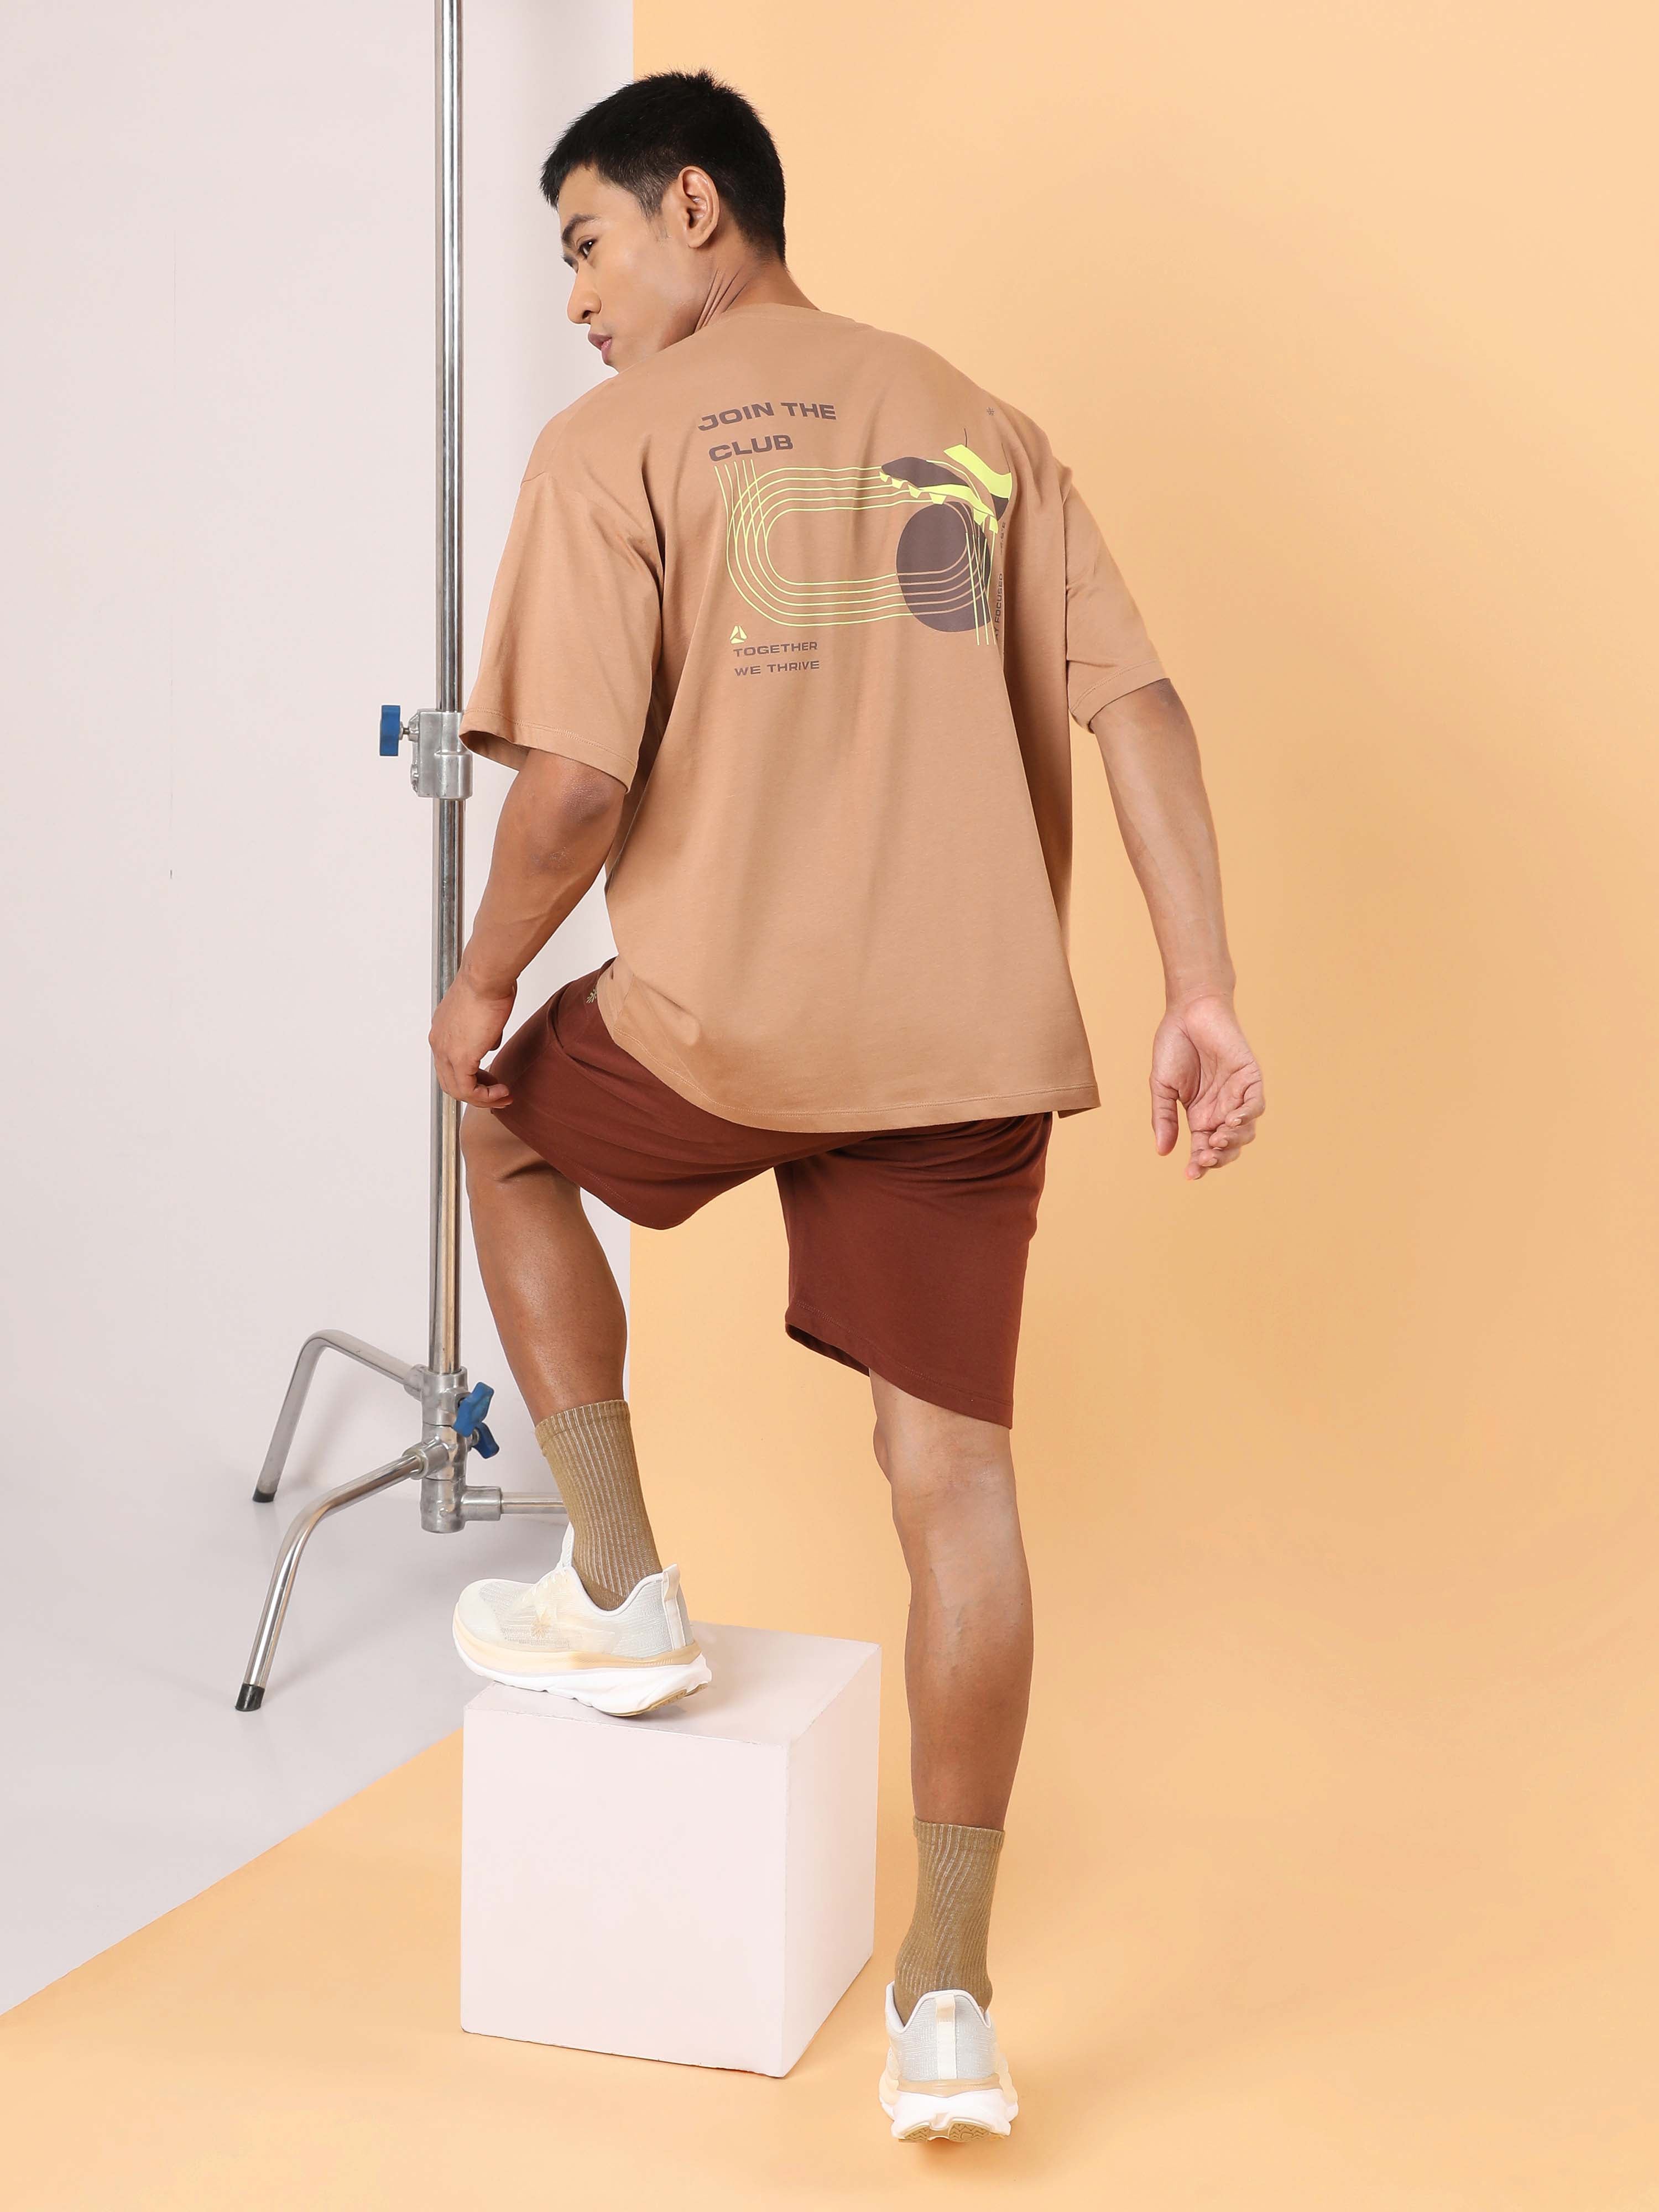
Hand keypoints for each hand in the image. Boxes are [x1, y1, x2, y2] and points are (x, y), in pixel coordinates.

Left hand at [429, 972, 516, 1106]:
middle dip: (477, 1092)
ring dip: (482, 1098)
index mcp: (442, 1030)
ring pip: (457, 1089)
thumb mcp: (486, 1012)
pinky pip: (468, 1089)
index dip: (472, 1076)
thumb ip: (485, 1031)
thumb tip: (491, 1042)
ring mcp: (445, 1051)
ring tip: (503, 1097)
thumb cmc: (488, 983)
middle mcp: (438, 1042)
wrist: (485, 977)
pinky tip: (501, 1091)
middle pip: (450, 1081)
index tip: (492, 1080)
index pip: (450, 1064)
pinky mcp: (459, 1057)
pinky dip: (485, 1096)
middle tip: (498, 1095)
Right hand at [1150, 995, 1264, 1180]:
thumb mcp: (1161, 1087)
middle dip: (1218, 1158)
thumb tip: (1163, 1152)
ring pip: (1244, 1131)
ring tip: (1216, 1141)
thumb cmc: (1173, 1046)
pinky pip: (1255, 1105)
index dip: (1199, 1165)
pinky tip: (1231, 1120)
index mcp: (1199, 1115)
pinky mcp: (1249, 1078)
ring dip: (1232, 1141)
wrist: (1187, 1011)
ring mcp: (1237, 1095)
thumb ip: (1164, 1118)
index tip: (1190, 1175)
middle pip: (1227, 1147)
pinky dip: (1246, 1116)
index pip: (1203, 1149)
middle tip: (1205, 1159)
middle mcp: (1220, 1109)